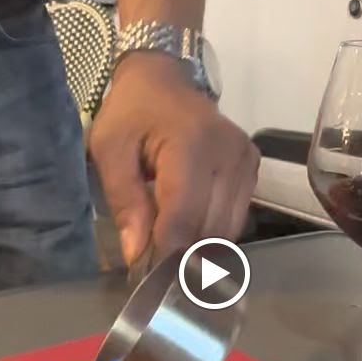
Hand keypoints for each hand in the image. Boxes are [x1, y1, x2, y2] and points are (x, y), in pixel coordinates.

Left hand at [89, 54, 258, 265]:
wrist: (163, 78)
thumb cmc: (131, 112)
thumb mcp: (110, 150)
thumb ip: (124, 201)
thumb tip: (137, 254)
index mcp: (192, 144)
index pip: (185, 215)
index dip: (168, 253)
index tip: (148, 282)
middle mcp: (229, 153)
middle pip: (210, 228)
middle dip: (181, 256)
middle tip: (154, 275)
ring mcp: (246, 161)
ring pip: (227, 229)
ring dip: (198, 249)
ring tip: (169, 257)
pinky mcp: (251, 168)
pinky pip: (235, 217)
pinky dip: (211, 233)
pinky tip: (187, 235)